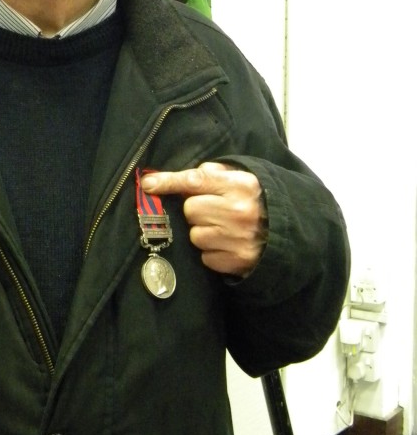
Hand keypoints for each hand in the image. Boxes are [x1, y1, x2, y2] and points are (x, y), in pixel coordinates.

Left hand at [141, 162, 266, 277]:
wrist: (285, 233)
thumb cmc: (254, 202)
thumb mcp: (238, 180)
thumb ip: (209, 174)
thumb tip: (167, 180)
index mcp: (240, 185)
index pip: (195, 181)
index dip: (168, 182)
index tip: (148, 185)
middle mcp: (239, 211)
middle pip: (191, 209)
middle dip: (197, 211)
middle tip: (213, 212)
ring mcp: (238, 237)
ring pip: (195, 235)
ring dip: (203, 233)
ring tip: (223, 230)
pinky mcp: (236, 260)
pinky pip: (205, 256)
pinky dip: (212, 252)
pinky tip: (227, 245)